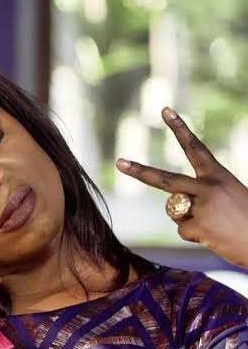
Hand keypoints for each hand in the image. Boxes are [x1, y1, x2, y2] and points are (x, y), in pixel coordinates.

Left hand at [116, 107, 247, 267]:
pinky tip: (217, 237)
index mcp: (219, 176)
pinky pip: (184, 231)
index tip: (165, 111)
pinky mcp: (198, 226)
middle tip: (119, 162)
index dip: (179, 129)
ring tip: (218, 226)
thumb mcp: (229, 198)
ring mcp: (201, 207)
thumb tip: (176, 208)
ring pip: (175, 212)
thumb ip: (202, 196)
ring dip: (191, 221)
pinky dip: (197, 236)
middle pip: (164, 179)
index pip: (195, 148)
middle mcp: (208, 188)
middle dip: (139, 171)